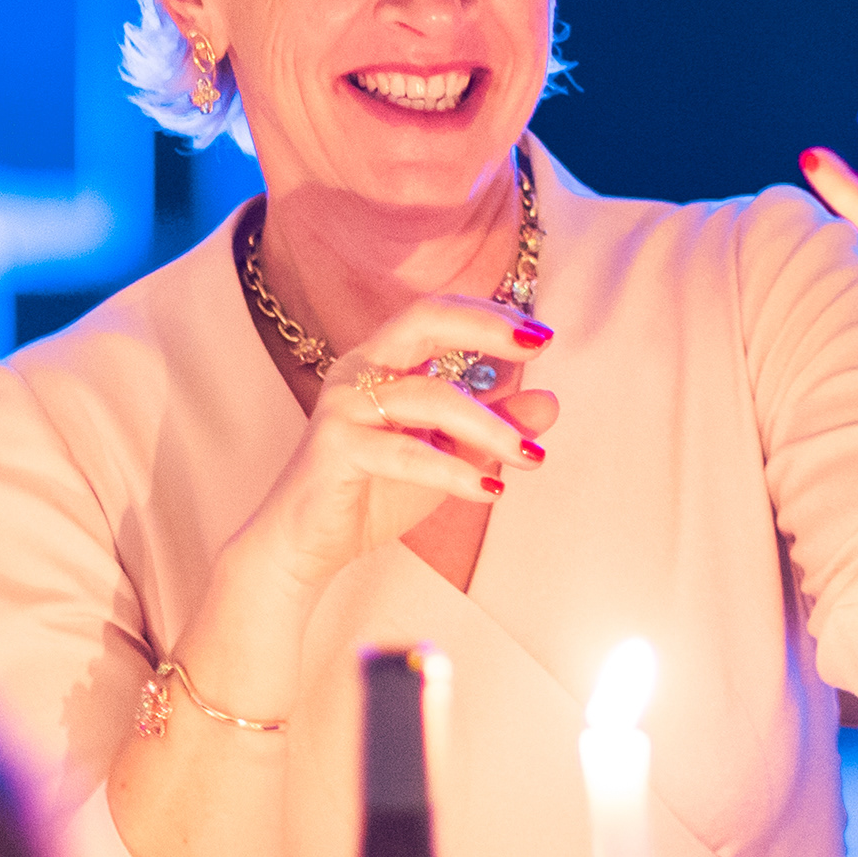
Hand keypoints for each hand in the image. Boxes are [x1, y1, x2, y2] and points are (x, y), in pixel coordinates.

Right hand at [229, 292, 563, 596]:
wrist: (307, 542)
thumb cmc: (374, 489)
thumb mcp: (447, 454)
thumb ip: (492, 426)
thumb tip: (550, 402)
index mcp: (382, 360)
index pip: (437, 313)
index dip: (490, 316)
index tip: (541, 336)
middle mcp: (359, 370)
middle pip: (423, 320)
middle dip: (485, 326)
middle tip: (537, 347)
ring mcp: (343, 405)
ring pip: (430, 397)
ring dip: (489, 427)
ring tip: (529, 458)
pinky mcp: (335, 448)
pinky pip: (406, 453)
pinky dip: (454, 472)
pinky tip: (490, 491)